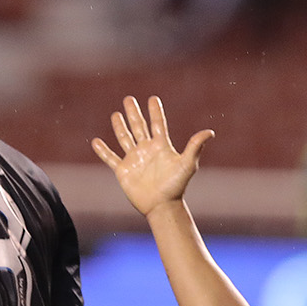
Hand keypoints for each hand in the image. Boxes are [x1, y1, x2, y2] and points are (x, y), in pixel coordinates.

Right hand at [91, 95, 213, 218]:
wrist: (162, 206)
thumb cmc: (176, 186)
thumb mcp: (188, 164)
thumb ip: (195, 146)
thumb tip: (210, 132)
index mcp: (161, 146)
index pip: (158, 124)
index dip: (155, 112)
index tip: (153, 99)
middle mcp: (147, 150)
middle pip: (139, 127)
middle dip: (133, 113)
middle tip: (129, 99)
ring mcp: (134, 159)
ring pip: (125, 138)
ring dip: (120, 126)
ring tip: (116, 114)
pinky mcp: (123, 171)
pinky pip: (111, 158)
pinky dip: (103, 151)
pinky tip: (96, 141)